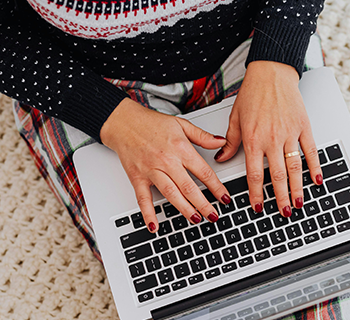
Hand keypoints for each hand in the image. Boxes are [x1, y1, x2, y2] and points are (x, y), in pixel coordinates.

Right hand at [101, 99, 229, 232]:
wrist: (124, 122)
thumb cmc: (152, 123)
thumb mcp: (182, 124)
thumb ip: (203, 136)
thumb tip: (222, 142)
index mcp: (181, 148)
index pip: (204, 172)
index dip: (216, 187)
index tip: (225, 198)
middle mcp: (167, 161)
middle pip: (189, 187)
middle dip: (203, 204)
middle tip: (213, 215)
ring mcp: (151, 171)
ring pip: (171, 194)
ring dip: (184, 209)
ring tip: (195, 219)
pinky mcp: (137, 178)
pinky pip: (143, 199)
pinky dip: (148, 214)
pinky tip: (155, 226)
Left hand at [215, 61, 323, 216]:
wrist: (272, 73)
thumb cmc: (253, 93)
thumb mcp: (235, 118)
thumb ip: (230, 141)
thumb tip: (221, 158)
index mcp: (253, 139)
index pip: (254, 173)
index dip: (256, 193)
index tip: (258, 206)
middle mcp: (272, 139)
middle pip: (277, 175)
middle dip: (280, 197)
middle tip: (284, 212)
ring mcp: (289, 133)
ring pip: (294, 167)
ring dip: (297, 187)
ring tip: (299, 202)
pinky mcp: (303, 127)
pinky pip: (311, 151)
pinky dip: (315, 167)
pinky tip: (316, 180)